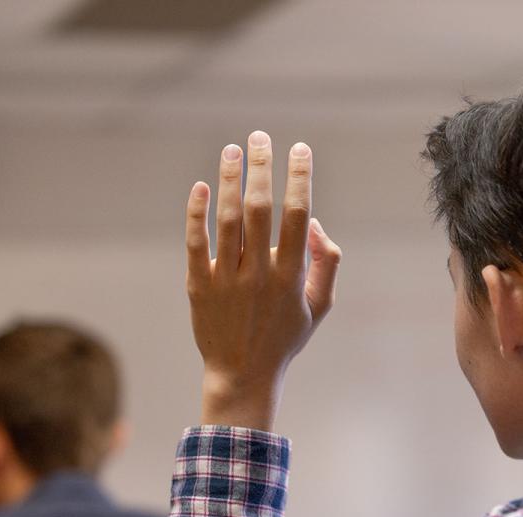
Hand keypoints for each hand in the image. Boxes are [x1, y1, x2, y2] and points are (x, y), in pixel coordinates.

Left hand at [185, 131, 341, 430]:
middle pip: (259, 208)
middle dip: (261, 167)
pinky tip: (201, 186)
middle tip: (260, 136)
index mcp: (291, 276)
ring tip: (232, 149)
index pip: (298, 215)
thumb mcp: (319, 305)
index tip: (300, 148)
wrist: (242, 375)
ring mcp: (226, 280)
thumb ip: (327, 262)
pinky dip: (196, 213)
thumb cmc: (284, 338)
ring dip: (229, 179)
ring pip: (226, 220)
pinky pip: (196, 243)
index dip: (299, 178)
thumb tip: (315, 223)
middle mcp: (259, 274)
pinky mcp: (198, 287)